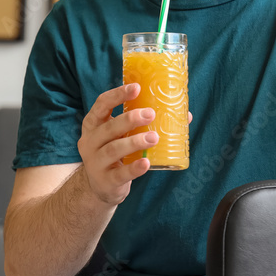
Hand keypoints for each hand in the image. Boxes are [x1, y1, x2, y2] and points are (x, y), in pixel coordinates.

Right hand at [77, 83, 158, 204]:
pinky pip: (120, 174)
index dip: (117, 94)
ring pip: (114, 149)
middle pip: (109, 127)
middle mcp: (90, 141)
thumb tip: (186, 115)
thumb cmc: (116, 153)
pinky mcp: (105, 181)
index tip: (137, 88)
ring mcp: (95, 163)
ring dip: (135, 142)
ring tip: (154, 138)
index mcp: (93, 124)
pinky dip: (134, 168)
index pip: (101, 104)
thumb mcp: (120, 136)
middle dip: (130, 119)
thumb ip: (143, 123)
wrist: (101, 188)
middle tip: (150, 114)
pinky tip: (146, 163)